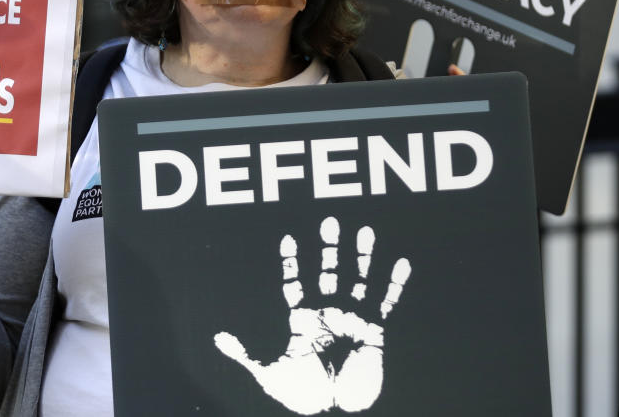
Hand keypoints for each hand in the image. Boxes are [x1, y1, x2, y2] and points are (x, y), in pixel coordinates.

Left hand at [214, 218, 410, 413]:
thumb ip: (245, 354)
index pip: (296, 283)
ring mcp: (352, 319)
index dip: (292, 262)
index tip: (288, 238)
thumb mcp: (269, 373)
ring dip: (362, 256)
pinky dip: (394, 283)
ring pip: (358, 280)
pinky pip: (386, 302)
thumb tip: (217, 336)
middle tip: (330, 221)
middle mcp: (328, 313)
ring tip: (365, 230)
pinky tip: (401, 263)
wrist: (335, 408)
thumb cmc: (304, 394)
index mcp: (304, 320)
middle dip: (330, 248)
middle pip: (329, 273)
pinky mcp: (374, 331)